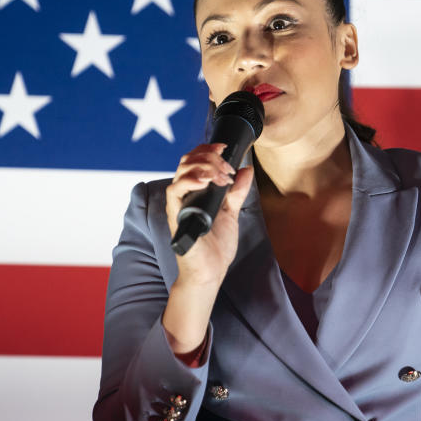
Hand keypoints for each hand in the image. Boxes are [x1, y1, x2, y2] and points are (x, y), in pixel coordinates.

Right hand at [165, 143, 254, 287]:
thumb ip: (237, 191)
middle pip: (187, 161)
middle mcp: (184, 195)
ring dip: (204, 167)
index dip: (207, 149)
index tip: (225, 148)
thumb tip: (246, 170)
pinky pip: (175, 191)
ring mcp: (179, 204)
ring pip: (181, 171)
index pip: (194, 160)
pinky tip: (205, 181)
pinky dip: (190, 181)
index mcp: (195, 191)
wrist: (210, 271)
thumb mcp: (231, 213)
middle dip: (209, 156)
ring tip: (221, 176)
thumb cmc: (216, 247)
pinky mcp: (176, 216)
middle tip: (227, 168)